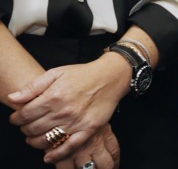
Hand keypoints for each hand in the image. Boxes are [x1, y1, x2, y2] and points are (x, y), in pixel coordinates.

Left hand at [8, 57, 129, 161]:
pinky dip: (56, 154)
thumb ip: (33, 86)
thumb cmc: (82, 74)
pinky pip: (69, 146)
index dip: (16, 118)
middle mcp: (64, 111)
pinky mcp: (88, 129)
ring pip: (46, 140)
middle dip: (24, 129)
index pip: (24, 115)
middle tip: (26, 126)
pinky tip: (48, 156)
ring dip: (35, 142)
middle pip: (33, 129)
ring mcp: (76, 122)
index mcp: (54, 96)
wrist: (110, 77)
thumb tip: (13, 98)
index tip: (16, 118)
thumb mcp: (56, 73)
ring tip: (34, 137)